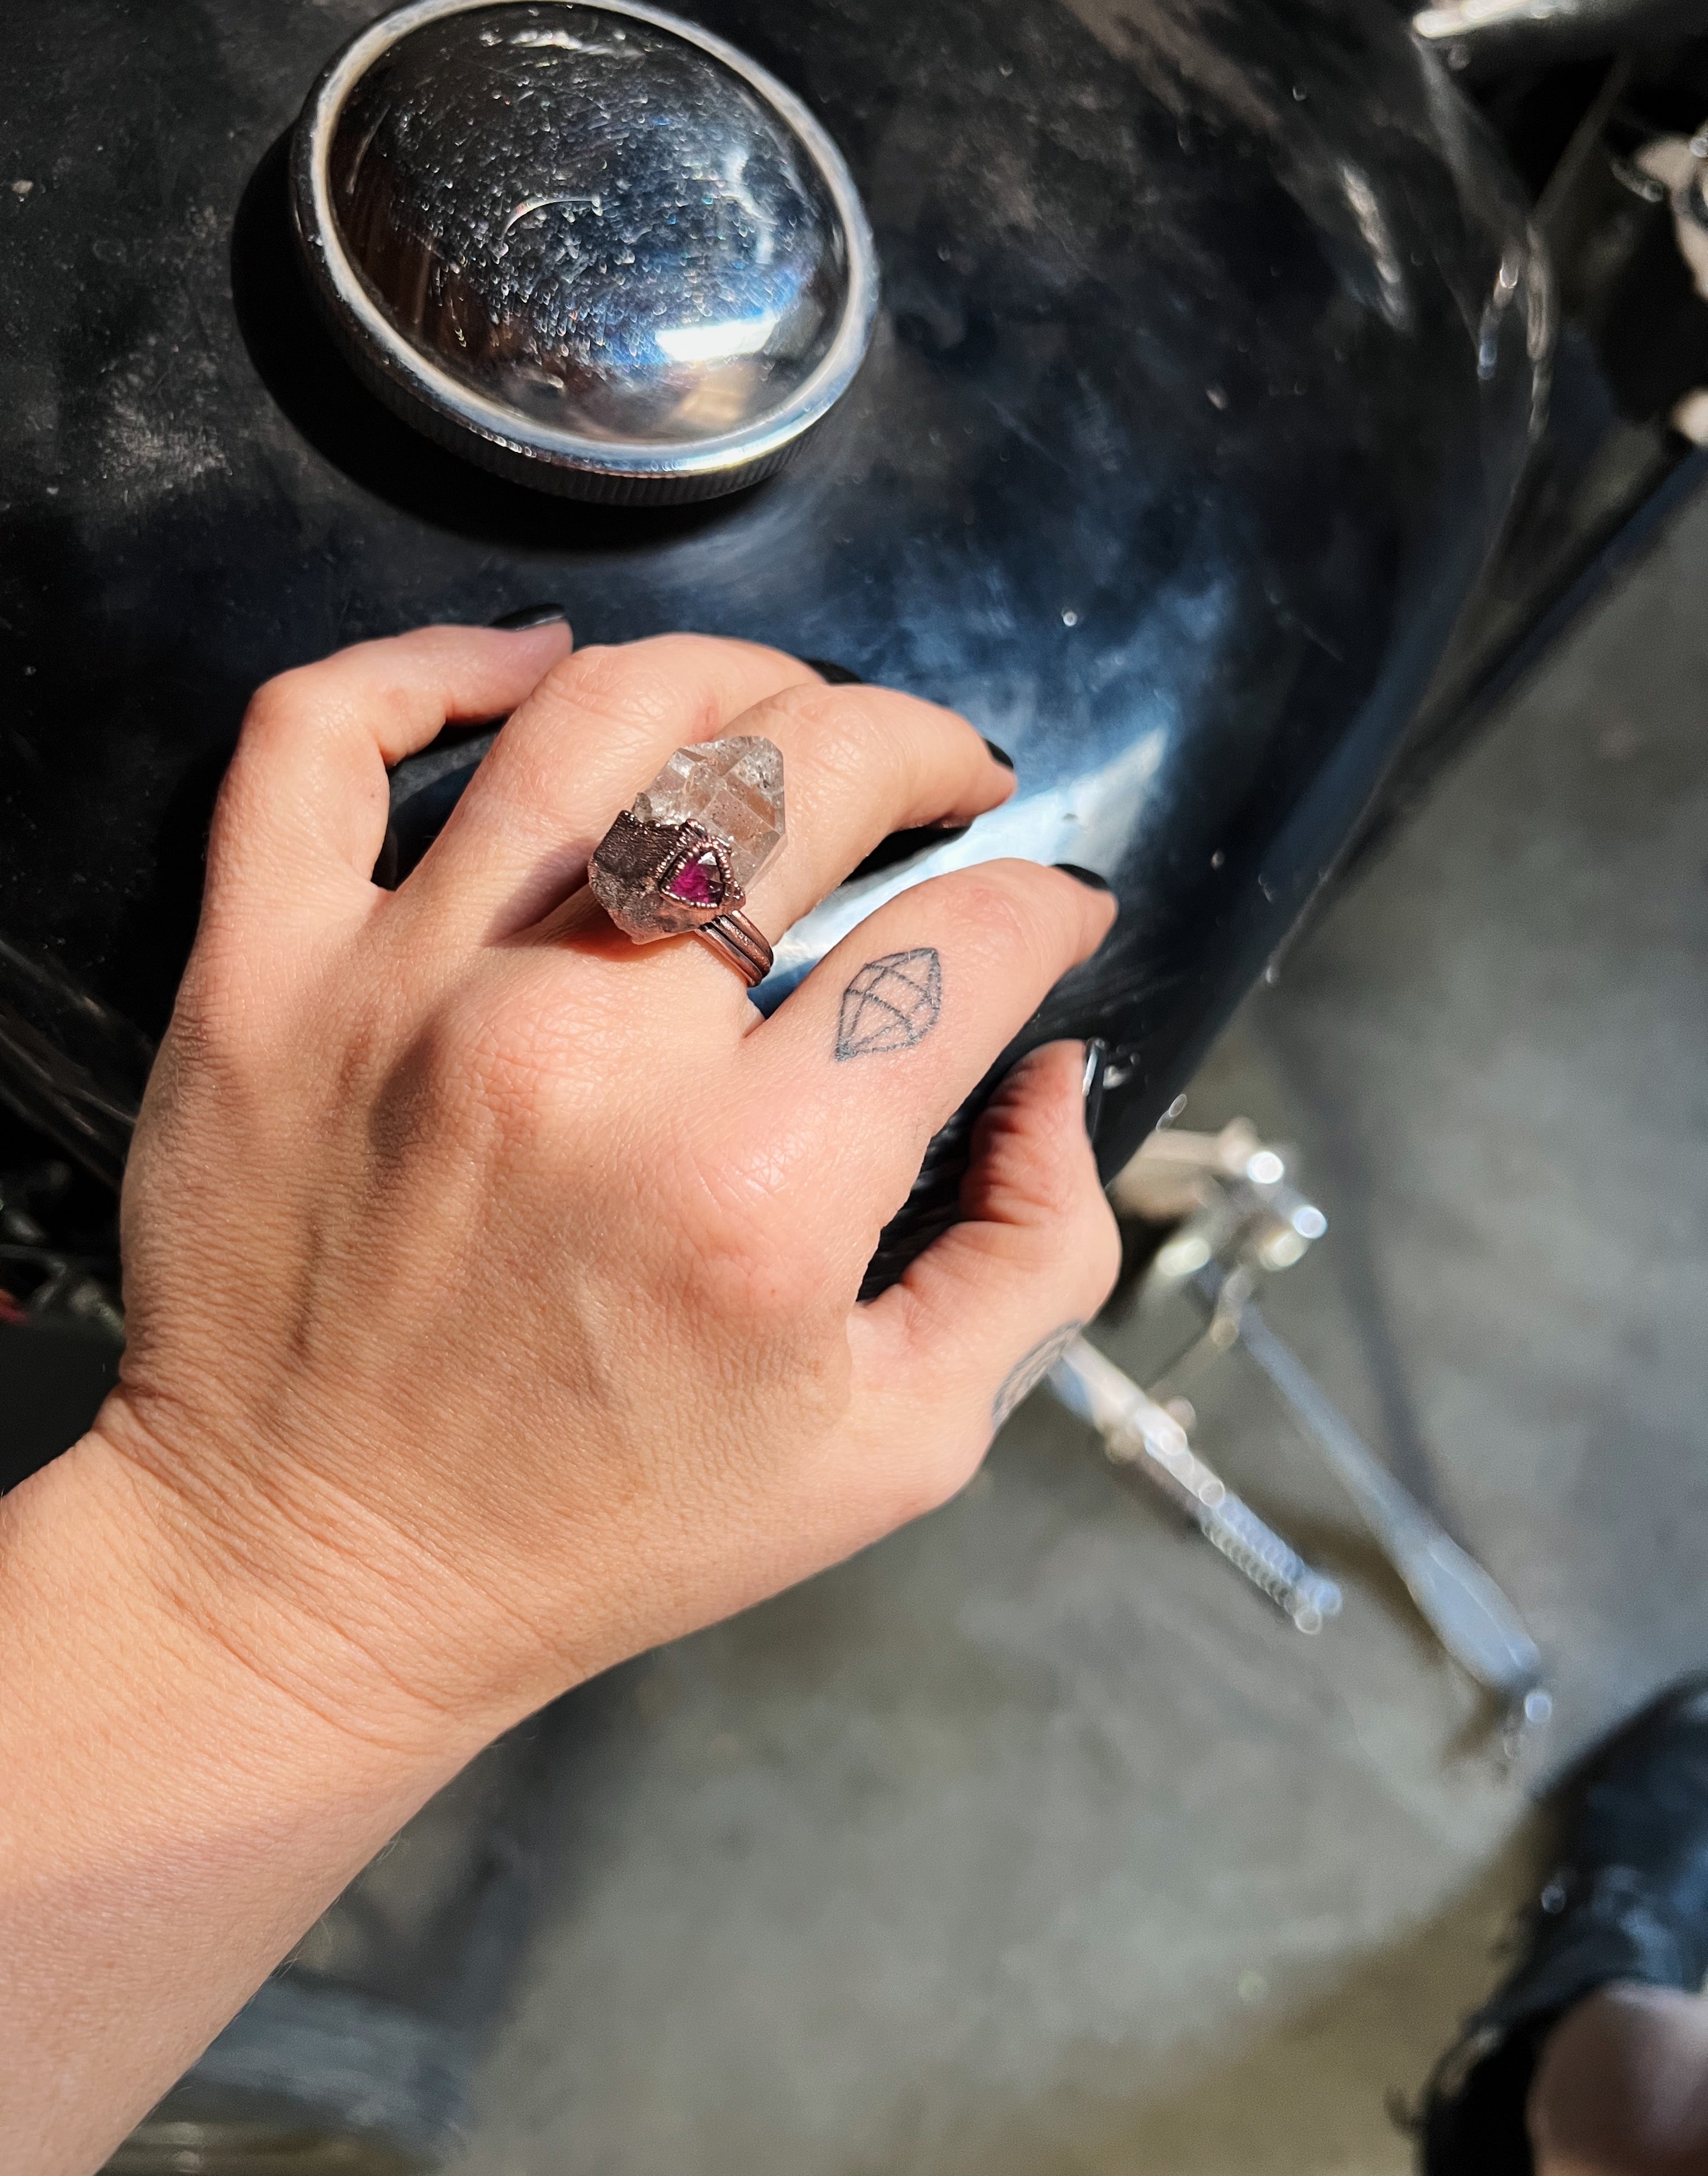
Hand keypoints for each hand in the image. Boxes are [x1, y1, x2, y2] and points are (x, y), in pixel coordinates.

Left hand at [97, 617, 1119, 1749]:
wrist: (317, 1580)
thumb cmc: (613, 1528)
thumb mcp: (900, 1448)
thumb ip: (1034, 1253)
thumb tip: (1056, 1072)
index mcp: (759, 1191)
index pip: (965, 941)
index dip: (1049, 906)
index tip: (1050, 914)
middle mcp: (583, 1059)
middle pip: (808, 775)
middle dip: (927, 749)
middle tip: (948, 783)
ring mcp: (403, 993)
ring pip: (605, 713)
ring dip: (742, 677)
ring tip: (789, 717)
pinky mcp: (264, 976)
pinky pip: (325, 736)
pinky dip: (428, 661)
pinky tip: (532, 667)